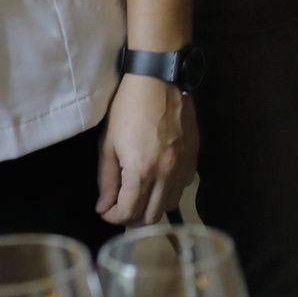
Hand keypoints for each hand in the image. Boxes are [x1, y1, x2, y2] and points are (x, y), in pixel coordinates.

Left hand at [99, 75, 197, 225]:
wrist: (160, 79)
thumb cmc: (128, 108)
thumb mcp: (108, 143)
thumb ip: (106, 180)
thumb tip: (103, 207)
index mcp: (141, 171)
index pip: (129, 213)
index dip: (113, 218)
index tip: (105, 211)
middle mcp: (166, 174)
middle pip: (152, 216)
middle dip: (132, 218)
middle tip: (120, 207)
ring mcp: (184, 166)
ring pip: (170, 204)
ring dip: (152, 206)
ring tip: (139, 195)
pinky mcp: (194, 156)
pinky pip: (183, 186)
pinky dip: (169, 190)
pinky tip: (159, 178)